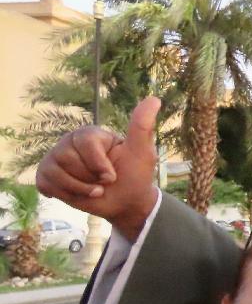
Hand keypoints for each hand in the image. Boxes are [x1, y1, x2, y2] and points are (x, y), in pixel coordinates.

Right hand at [36, 97, 161, 241]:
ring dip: (81, 189)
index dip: (99, 165)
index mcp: (91, 134)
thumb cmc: (134, 176)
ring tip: (94, 189)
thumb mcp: (142, 153)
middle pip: (67, 158)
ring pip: (56, 173)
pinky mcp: (47, 175)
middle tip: (103, 182)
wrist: (126, 204)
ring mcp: (56, 158)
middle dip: (90, 179)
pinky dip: (67, 194)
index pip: (85, 143)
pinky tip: (80, 194)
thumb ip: (142, 126)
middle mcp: (70, 142)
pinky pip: (46, 183)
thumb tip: (154, 99)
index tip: (113, 176)